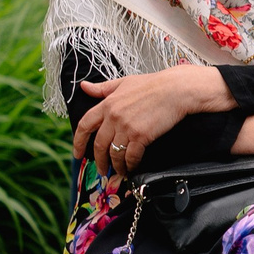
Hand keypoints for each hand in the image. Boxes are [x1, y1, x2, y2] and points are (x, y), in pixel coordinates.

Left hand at [72, 64, 230, 172]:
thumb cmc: (152, 84)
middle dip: (99, 160)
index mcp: (107, 103)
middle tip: (101, 169)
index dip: (78, 142)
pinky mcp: (141, 135)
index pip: (85, 125)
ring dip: (116, 165)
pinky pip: (131, 156)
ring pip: (115, 153)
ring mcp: (127, 127)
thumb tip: (83, 86)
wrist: (176, 90)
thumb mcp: (123, 82)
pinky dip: (130, 164)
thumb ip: (102, 88)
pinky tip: (132, 167)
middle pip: (99, 145)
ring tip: (119, 171)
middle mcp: (114, 116)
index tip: (77, 153)